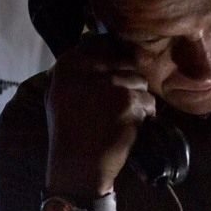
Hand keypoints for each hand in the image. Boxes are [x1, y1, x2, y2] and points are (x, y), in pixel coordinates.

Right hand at [45, 33, 154, 197]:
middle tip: (113, 108)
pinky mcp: (127, 101)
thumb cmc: (70, 133)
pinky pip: (148, 101)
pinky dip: (143, 117)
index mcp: (67, 65)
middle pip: (125, 62)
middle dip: (126, 83)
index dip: (113, 58)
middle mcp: (86, 69)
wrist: (76, 168)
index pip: (99, 42)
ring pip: (140, 81)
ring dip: (136, 102)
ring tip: (117, 120)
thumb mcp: (61, 94)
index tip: (111, 78)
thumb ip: (79, 69)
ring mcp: (108, 84)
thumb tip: (104, 44)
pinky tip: (125, 130)